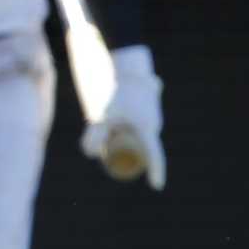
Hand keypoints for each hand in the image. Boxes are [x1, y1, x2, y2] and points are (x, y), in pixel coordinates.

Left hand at [82, 45, 164, 189]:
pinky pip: (135, 123)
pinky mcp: (148, 106)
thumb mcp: (99, 115)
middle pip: (139, 145)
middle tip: (105, 143)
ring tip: (107, 119)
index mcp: (147, 129)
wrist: (125, 63)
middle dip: (124, 149)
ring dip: (122, 134)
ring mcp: (153, 114)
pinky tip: (112, 112)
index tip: (156, 186)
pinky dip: (124, 124)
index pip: (155, 156)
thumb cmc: (113, 89)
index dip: (156, 172)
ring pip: (135, 133)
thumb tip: (92, 155)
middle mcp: (154, 123)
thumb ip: (94, 136)